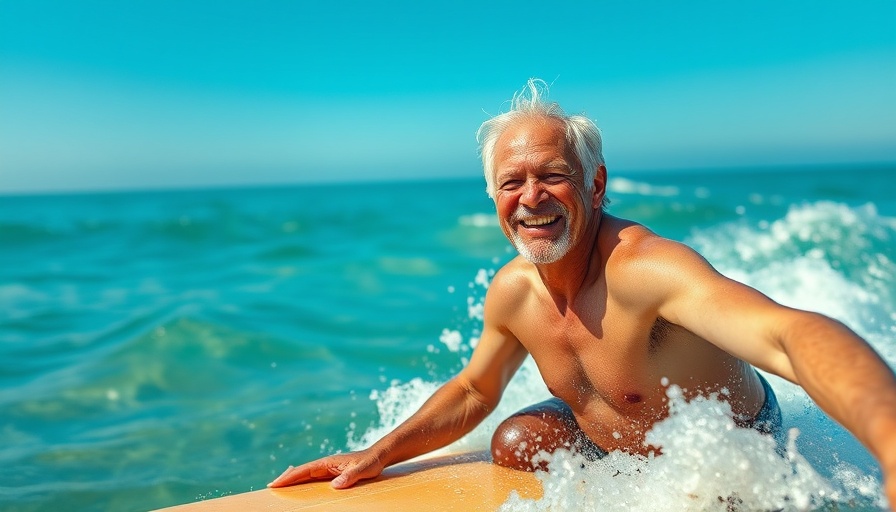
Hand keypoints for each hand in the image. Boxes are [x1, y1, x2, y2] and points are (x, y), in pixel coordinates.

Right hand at [267, 449, 384, 488]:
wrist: (378, 456)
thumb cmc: (370, 462)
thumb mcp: (363, 470)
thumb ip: (350, 476)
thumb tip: (335, 485)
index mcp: (329, 462)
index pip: (305, 470)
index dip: (290, 477)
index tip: (277, 483)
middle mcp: (326, 464)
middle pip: (302, 472)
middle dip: (286, 478)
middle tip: (271, 486)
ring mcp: (328, 468)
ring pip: (306, 474)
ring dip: (293, 479)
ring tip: (279, 486)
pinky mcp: (332, 472)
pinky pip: (314, 477)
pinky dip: (303, 480)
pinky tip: (299, 486)